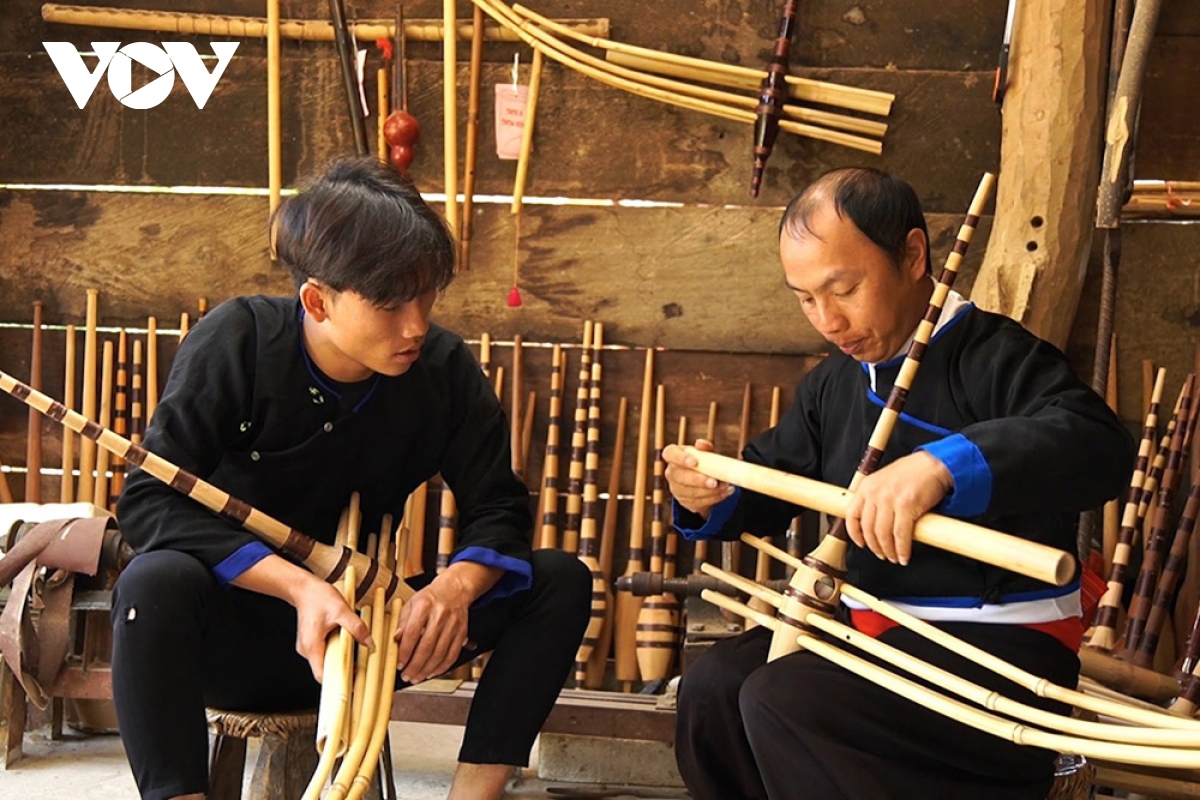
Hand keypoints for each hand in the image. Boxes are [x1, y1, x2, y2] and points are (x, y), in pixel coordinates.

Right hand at [292, 575, 373, 682]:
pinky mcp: (311, 641)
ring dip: (340, 661)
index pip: (322, 676)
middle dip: (342, 672)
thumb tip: (369, 642)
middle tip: (360, 673)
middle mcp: (307, 650)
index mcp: (312, 647)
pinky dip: (335, 653)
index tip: (352, 686)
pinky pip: (324, 652)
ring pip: (325, 661)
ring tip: (357, 660)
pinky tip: (347, 647)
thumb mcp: (342, 610)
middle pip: (325, 670)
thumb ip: (356, 627)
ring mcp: (308, 646)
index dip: (337, 683)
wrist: (304, 588)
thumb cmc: (318, 597)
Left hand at [393, 568, 473, 683]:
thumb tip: (395, 640)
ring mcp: (453, 624)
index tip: (399, 664)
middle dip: (415, 666)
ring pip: (440, 653)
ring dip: (427, 670)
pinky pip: (452, 654)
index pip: (412, 633)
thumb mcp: (411, 604)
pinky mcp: (462, 632)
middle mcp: (440, 615)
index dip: (405, 652)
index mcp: (425, 605)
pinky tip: (432, 672)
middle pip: (427, 646)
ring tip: (417, 677)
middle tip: (407, 675)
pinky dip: (442, 667)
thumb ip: (402, 622)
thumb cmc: (430, 597)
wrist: (455, 589)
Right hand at [663, 440, 734, 518]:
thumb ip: (705, 447)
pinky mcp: (685, 502)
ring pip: (690, 492)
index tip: (694, 462)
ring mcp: (676, 489)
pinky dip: (713, 498)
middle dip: (697, 480)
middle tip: (714, 481)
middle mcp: (671, 473)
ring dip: (709, 491)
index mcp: (673, 456)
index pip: (669, 454)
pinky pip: (698, 503)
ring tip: (724, 486)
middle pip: (679, 477)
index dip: (680, 458)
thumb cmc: (703, 462)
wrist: (703, 481)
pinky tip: (723, 493)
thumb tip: (701, 443)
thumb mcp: (705, 453)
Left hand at [843, 451, 952, 565]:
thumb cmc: (912, 473)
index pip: (852, 515)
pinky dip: (902, 549)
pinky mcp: (906, 506)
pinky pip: (901, 535)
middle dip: (875, 546)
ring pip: (883, 534)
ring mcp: (890, 499)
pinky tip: (904, 555)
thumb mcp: (884, 481)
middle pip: (868, 528)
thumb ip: (875, 498)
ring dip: (888, 550)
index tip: (861, 543)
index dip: (855, 533)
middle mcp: (876, 493)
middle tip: (882, 554)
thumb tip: (871, 523)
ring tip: (894, 557)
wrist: (933, 464)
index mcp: (867, 486)